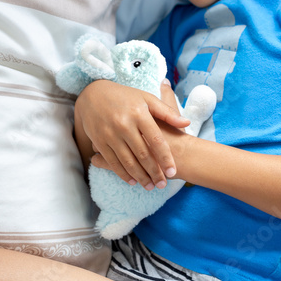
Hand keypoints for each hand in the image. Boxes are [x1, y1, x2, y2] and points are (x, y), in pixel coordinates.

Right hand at [75, 80, 189, 189]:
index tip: (173, 171)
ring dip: (140, 177)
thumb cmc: (126, 97)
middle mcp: (124, 124)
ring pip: (128, 161)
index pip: (156, 140)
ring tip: (151, 186)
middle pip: (143, 154)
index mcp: (139, 114)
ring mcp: (110, 134)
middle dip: (154, 172)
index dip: (165, 157)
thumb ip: (167, 112)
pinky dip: (123, 174)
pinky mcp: (99, 141)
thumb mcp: (147, 99)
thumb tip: (186, 123)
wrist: (93, 94)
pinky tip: (133, 181)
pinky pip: (113, 162)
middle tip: (163, 184)